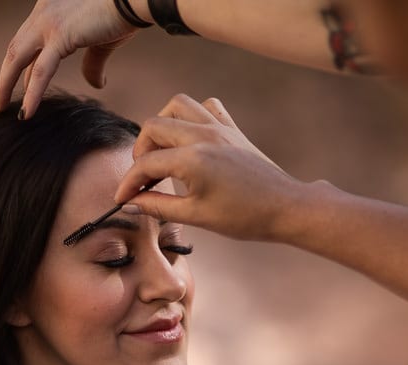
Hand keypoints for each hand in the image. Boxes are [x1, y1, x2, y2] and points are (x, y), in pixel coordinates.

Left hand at [0, 0, 140, 117]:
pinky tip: (26, 113)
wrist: (134, 0)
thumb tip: (96, 84)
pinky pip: (40, 71)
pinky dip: (31, 94)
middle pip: (15, 50)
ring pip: (17, 59)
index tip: (14, 85)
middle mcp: (43, 13)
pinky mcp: (60, 36)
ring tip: (0, 108)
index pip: (27, 42)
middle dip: (4, 77)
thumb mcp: (101, 42)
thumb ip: (93, 63)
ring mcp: (48, 23)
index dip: (18, 66)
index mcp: (49, 9)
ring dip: (5, 86)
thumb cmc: (123, 14)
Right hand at [115, 94, 306, 240]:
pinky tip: (192, 139)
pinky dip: (193, 116)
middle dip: (141, 151)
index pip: (146, 164)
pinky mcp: (233, 129)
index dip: (129, 182)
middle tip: (144, 177)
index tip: (122, 198)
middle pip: (154, 126)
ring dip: (163, 124)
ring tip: (164, 151)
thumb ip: (159, 207)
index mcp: (192, 159)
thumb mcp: (197, 216)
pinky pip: (207, 106)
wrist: (285, 207)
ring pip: (178, 105)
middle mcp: (203, 135)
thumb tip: (132, 204)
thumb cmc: (245, 217)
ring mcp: (220, 127)